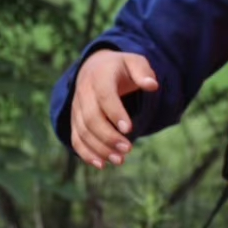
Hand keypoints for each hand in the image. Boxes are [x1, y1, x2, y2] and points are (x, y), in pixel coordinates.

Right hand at [69, 51, 158, 168]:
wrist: (96, 68)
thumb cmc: (121, 68)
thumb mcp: (134, 62)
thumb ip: (143, 72)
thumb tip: (152, 85)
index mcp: (99, 76)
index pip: (104, 95)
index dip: (115, 112)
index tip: (129, 129)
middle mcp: (84, 93)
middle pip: (91, 118)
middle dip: (109, 136)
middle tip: (128, 149)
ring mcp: (77, 108)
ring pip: (83, 131)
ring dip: (99, 148)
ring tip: (120, 160)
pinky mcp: (75, 120)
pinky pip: (76, 138)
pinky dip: (86, 153)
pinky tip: (101, 164)